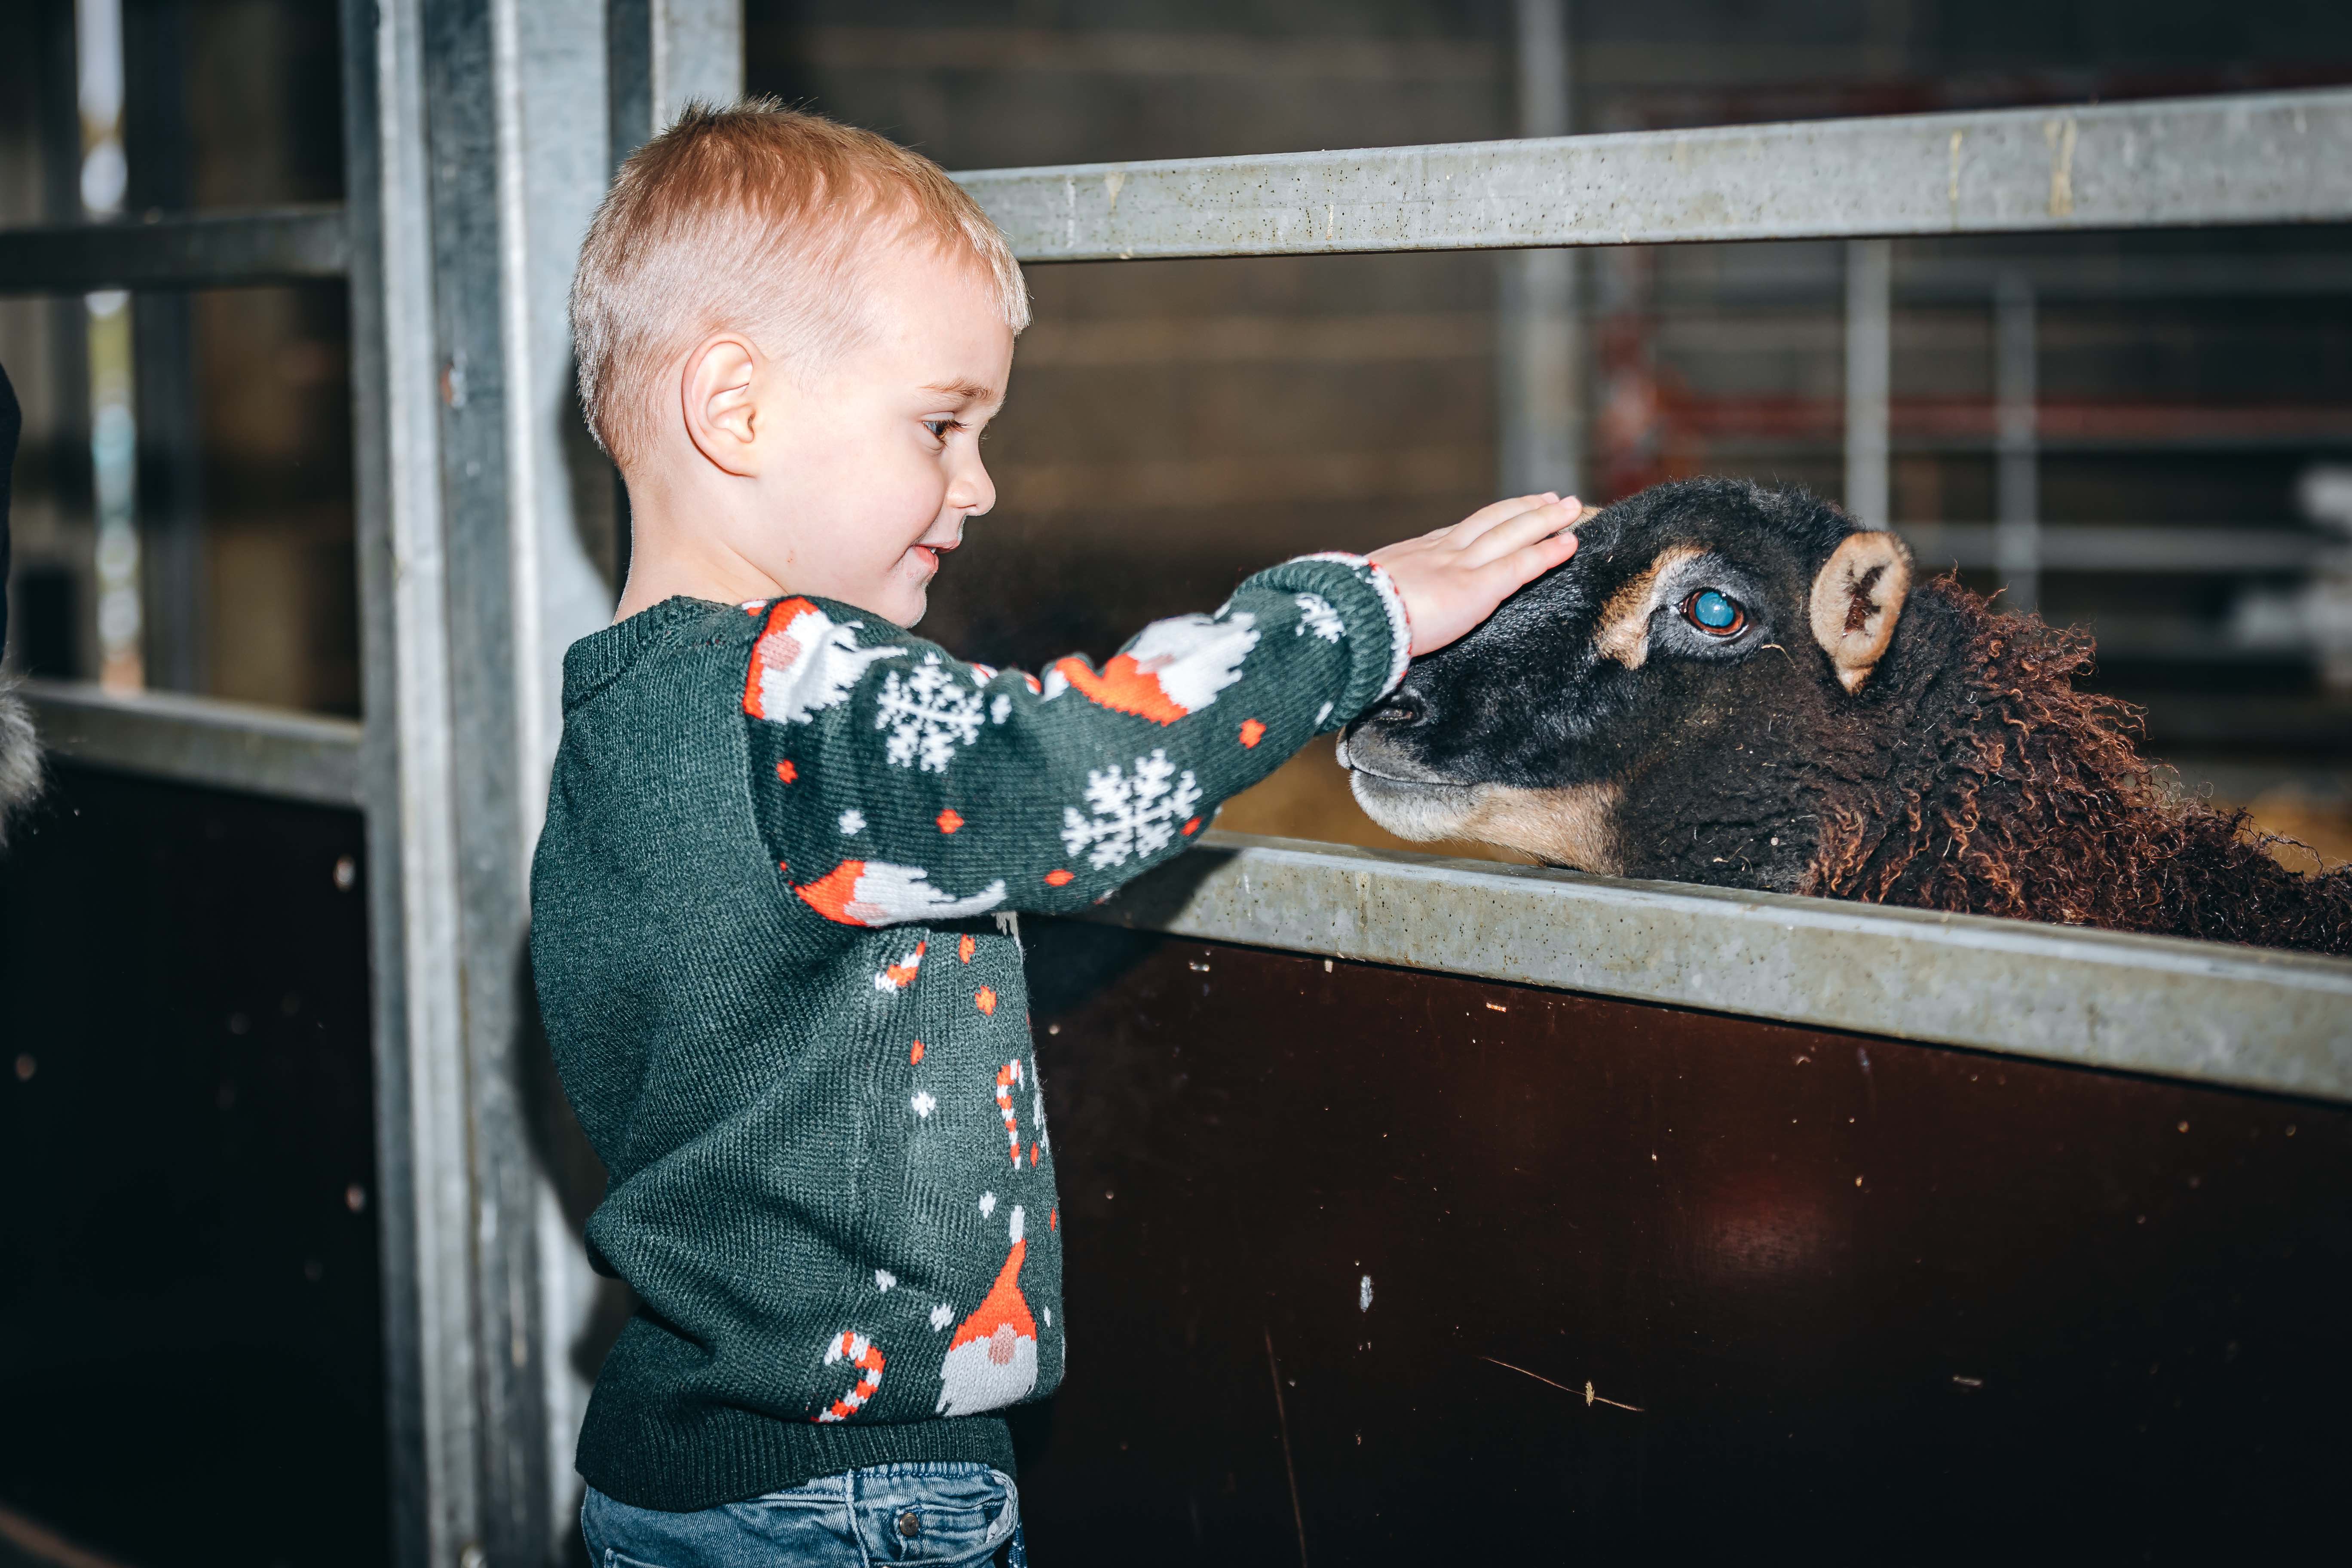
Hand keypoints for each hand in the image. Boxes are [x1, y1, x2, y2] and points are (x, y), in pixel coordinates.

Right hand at [1369, 493, 1582, 655]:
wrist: (1353, 618)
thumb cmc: (1351, 615)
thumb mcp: (1365, 595)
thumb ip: (1381, 597)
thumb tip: (1373, 611)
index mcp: (1414, 555)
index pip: (1458, 533)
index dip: (1486, 522)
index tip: (1504, 513)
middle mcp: (1441, 552)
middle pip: (1491, 522)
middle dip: (1523, 509)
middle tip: (1551, 498)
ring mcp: (1461, 566)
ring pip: (1511, 533)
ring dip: (1543, 519)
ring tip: (1569, 508)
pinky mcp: (1477, 587)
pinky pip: (1520, 565)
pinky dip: (1547, 553)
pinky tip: (1569, 544)